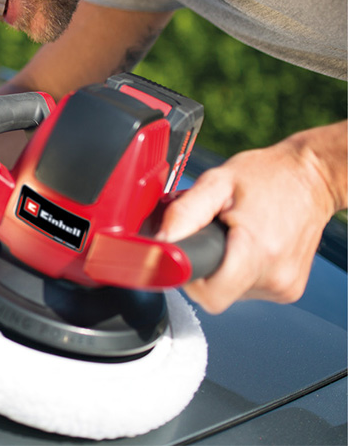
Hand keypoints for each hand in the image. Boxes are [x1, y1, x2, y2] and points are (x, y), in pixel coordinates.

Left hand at [159, 122, 346, 312]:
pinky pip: (246, 288)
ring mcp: (284, 286)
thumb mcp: (216, 182)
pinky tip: (247, 244)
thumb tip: (159, 241)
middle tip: (210, 234)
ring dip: (221, 267)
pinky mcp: (287, 289)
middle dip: (202, 266)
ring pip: (229, 291)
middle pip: (216, 293)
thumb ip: (183, 213)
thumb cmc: (268, 176)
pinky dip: (239, 269)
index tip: (186, 255)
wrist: (312, 177)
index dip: (188, 277)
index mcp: (257, 251)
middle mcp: (275, 276)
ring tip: (233, 235)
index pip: (209, 295)